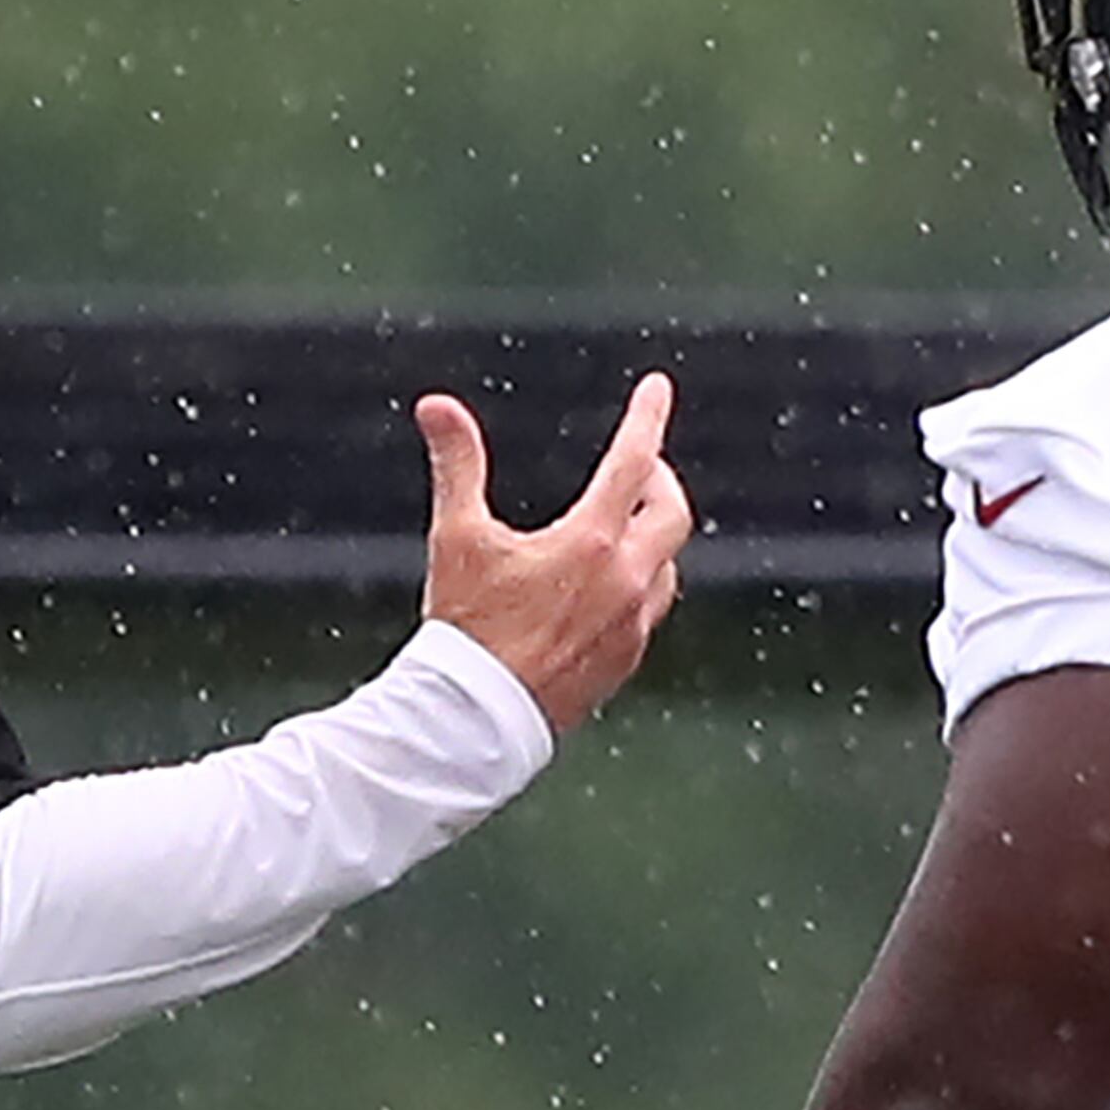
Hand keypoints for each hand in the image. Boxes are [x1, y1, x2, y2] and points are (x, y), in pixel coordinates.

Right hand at [416, 372, 690, 731]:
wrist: (476, 720)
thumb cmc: (466, 630)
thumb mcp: (457, 538)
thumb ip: (457, 465)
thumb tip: (436, 406)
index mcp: (592, 542)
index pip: (635, 460)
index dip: (647, 417)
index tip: (658, 389)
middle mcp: (625, 582)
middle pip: (673, 513)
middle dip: (658, 481)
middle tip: (639, 468)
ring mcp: (630, 628)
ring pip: (667, 566)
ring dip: (652, 537)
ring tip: (624, 527)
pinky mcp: (622, 664)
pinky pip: (649, 612)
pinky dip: (641, 584)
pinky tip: (612, 587)